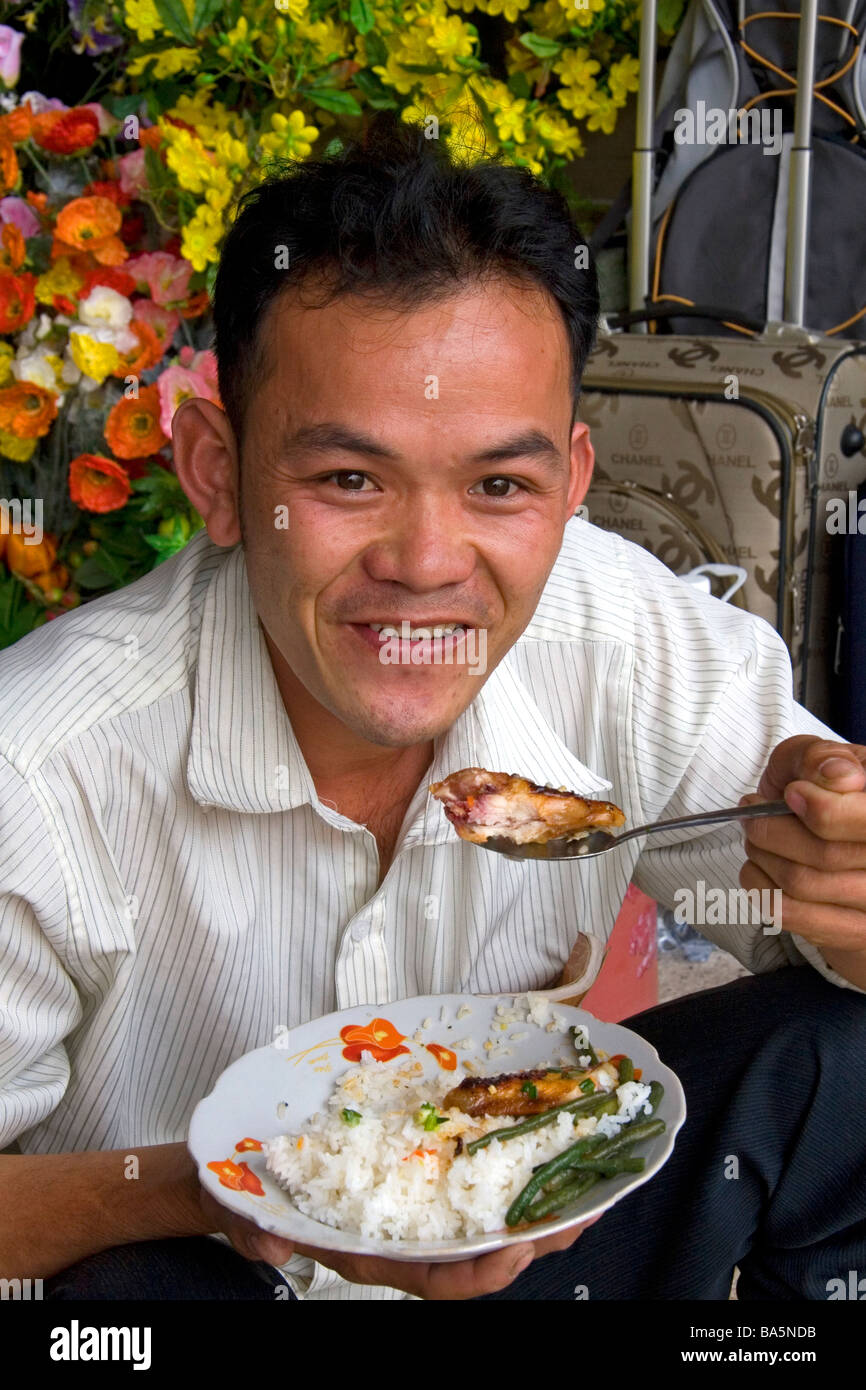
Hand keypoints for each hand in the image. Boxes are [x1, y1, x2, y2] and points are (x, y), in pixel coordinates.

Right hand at [200, 1185, 600, 1298]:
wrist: (243, 1174)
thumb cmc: (251, 1197)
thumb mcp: (246, 1217)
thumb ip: (260, 1236)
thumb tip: (272, 1249)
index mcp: (376, 1254)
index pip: (440, 1280)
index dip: (483, 1273)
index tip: (519, 1251)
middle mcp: (407, 1235)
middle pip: (485, 1248)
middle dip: (539, 1234)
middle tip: (588, 1209)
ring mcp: (419, 1201)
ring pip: (492, 1214)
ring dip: (541, 1202)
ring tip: (590, 1181)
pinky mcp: (422, 1165)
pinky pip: (475, 1174)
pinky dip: (512, 1162)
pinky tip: (542, 1142)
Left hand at [739, 735, 865, 978]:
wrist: (834, 832)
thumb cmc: (826, 790)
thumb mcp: (822, 758)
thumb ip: (823, 758)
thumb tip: (835, 777)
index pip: (864, 823)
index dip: (822, 808)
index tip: (790, 794)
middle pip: (826, 855)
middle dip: (773, 829)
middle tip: (752, 813)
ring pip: (803, 884)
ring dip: (762, 854)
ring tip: (754, 837)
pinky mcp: (850, 932)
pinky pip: (790, 916)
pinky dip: (759, 886)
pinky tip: (757, 866)